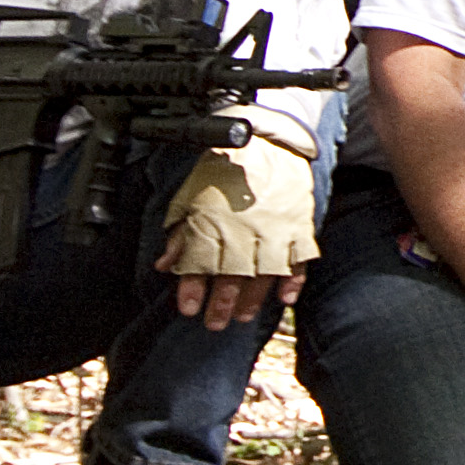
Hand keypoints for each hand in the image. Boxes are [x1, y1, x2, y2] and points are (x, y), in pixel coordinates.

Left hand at [155, 135, 316, 327]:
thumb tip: (164, 264)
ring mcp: (275, 229)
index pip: (199, 263)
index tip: (188, 310)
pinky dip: (294, 281)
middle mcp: (243, 229)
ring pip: (264, 274)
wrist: (268, 139)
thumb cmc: (224, 168)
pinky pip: (299, 260)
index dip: (192, 289)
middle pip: (231, 276)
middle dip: (221, 303)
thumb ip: (179, 232)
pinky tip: (285, 298)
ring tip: (243, 316)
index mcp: (213, 220)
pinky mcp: (298, 225)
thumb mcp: (191, 196)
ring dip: (253, 299)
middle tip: (215, 324)